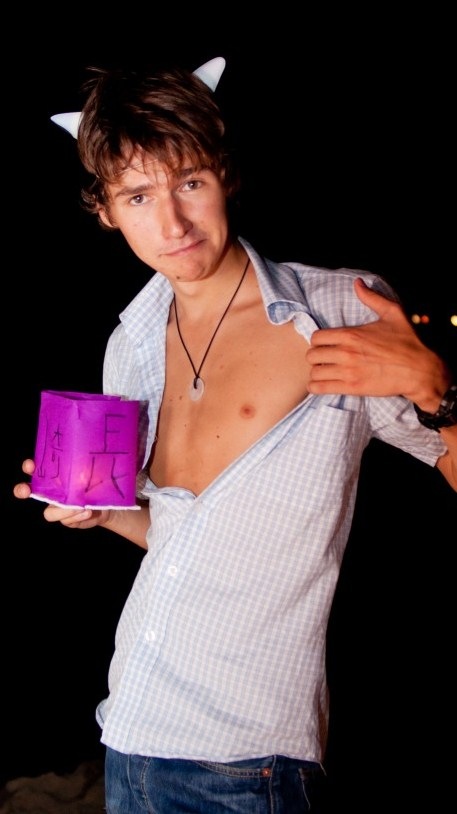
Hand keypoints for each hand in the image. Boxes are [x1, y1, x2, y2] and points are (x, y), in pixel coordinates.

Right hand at [13, 458, 110, 528]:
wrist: (108, 504)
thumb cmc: (98, 483)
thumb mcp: (93, 474)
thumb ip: (85, 472)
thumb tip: (82, 471)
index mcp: (55, 477)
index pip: (36, 470)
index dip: (29, 468)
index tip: (30, 465)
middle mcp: (51, 493)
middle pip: (27, 491)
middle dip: (22, 489)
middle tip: (25, 490)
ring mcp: (57, 508)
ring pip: (49, 513)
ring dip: (63, 510)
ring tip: (80, 505)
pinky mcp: (67, 520)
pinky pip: (66, 521)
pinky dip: (76, 516)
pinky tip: (87, 511)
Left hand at [306, 278, 450, 409]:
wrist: (419, 370)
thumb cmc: (407, 342)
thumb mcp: (392, 313)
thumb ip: (371, 298)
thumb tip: (357, 283)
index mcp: (351, 334)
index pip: (316, 337)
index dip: (319, 341)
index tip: (326, 345)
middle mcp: (346, 352)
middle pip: (312, 355)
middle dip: (317, 357)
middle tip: (325, 359)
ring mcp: (347, 371)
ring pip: (314, 372)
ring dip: (317, 372)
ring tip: (324, 372)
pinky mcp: (352, 387)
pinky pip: (320, 388)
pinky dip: (316, 387)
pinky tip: (321, 384)